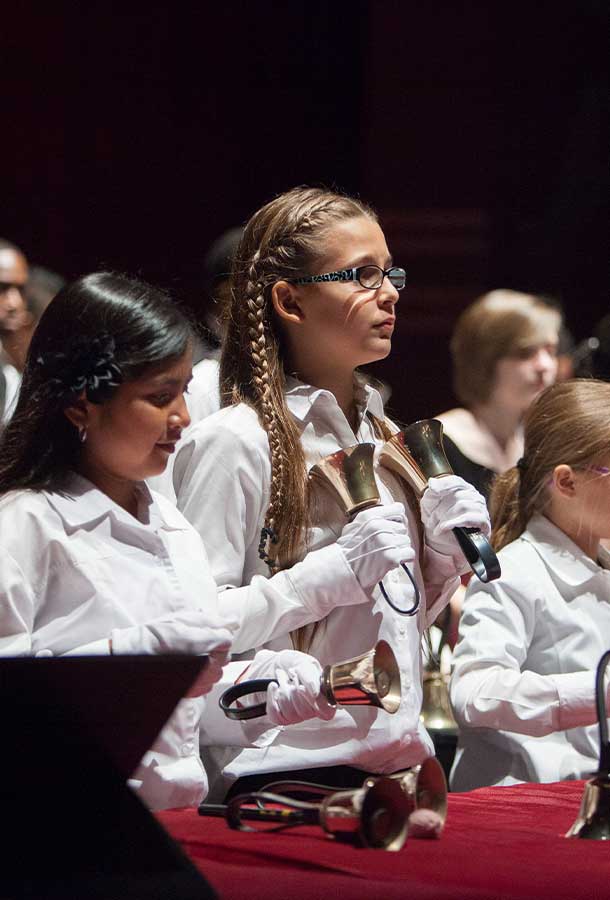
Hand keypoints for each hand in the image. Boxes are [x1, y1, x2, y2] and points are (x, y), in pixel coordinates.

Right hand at [110, 608, 235, 696]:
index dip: (218, 633)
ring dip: (211, 663)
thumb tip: (233, 621)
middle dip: (216, 647)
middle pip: (225, 655)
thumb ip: (212, 621)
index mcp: (205, 644)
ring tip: (192, 656)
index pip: (227, 639)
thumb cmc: (156, 636)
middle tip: (197, 642)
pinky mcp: (194, 691)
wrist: (135, 656)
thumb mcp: (184, 619)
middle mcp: (206, 665)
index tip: (207, 632)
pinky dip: (203, 676)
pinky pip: (209, 684)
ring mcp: (200, 681)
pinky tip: (190, 668)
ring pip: (219, 671)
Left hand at [243, 649, 335, 725]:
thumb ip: (311, 676)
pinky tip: (274, 686)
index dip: (315, 702)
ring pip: (290, 713)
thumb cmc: (293, 663)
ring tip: (283, 679)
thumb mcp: (305, 663)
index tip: (301, 687)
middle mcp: (312, 709)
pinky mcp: (281, 717)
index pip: (326, 711)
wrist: (275, 663)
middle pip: (306, 712)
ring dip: (283, 691)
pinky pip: (276, 715)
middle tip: (292, 676)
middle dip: (294, 691)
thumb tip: (315, 691)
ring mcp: (296, 715)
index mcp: (324, 696)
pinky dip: (272, 697)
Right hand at [337, 502, 414, 592]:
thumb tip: (389, 517)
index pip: (398, 509)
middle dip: (396, 537)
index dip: (398, 519)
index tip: (394, 527)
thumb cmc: (347, 550)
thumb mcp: (354, 526)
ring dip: (399, 548)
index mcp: (370, 516)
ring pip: (406, 540)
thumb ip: (371, 519)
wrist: (342, 569)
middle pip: (403, 527)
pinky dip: (404, 558)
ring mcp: (386, 541)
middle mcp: (379, 526)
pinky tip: (393, 561)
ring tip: (386, 554)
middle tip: (386, 546)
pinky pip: (409, 553)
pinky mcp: (392, 556)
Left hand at [420, 476, 490, 561]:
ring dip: (445, 518)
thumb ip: (432, 491)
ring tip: (437, 527)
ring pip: (463, 506)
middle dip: (440, 509)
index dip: (445, 485)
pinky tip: (444, 528)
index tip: (433, 490)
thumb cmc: (438, 519)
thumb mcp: (430, 503)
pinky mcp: (484, 523)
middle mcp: (474, 496)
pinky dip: (454, 523)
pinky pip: (470, 518)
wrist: (443, 542)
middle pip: (457, 495)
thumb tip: (433, 482)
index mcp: (463, 488)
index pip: (456, 481)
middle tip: (430, 520)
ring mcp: (481, 509)